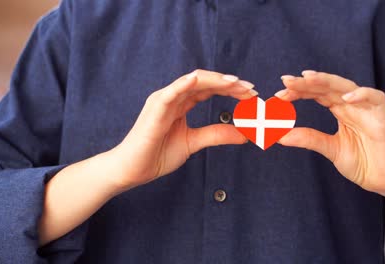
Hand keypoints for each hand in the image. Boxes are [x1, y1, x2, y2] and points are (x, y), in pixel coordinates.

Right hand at [110, 70, 256, 190]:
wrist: (133, 170)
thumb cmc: (157, 154)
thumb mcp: (194, 142)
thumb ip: (216, 134)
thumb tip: (244, 134)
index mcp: (181, 103)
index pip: (209, 89)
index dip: (231, 89)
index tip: (251, 95)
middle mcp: (173, 97)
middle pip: (205, 82)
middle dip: (229, 84)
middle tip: (250, 89)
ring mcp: (163, 100)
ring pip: (192, 82)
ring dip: (216, 81)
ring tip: (236, 84)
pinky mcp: (155, 109)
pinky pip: (171, 92)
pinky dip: (184, 84)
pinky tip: (198, 80)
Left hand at [275, 71, 384, 196]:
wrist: (384, 180)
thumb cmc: (361, 162)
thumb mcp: (329, 148)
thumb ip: (308, 138)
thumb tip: (279, 135)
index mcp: (340, 110)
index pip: (317, 93)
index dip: (299, 91)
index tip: (279, 95)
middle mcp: (352, 105)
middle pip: (328, 87)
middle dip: (307, 82)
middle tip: (286, 81)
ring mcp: (367, 109)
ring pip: (347, 86)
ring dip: (327, 81)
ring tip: (308, 78)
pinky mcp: (383, 118)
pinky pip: (376, 99)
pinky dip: (363, 95)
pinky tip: (346, 98)